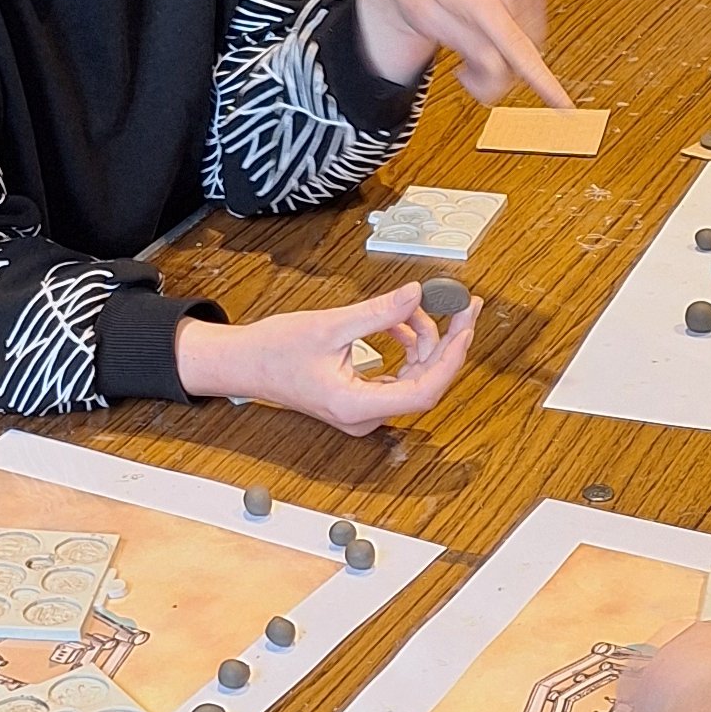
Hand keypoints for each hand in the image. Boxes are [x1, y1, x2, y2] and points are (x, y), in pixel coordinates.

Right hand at [175, 278, 479, 435]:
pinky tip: (401, 325)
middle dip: (445, 344)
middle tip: (461, 308)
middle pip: (425, 384)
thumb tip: (417, 295)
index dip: (452, 358)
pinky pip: (398, 377)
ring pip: (414, 379)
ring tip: (414, 310)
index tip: (466, 325)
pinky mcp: (360, 400)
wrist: (244, 364)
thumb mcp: (330, 325)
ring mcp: (363, 411)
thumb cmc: (274, 350)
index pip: (424, 390)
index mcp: (355, 405)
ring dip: (423, 344)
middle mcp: (363, 416)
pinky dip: (407, 350)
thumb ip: (378, 313)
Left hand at [355, 0, 567, 106]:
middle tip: (464, 69)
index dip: (542, 81)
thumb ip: (467, 45)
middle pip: (518, 62)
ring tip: (472, 45)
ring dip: (500, 61)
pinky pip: (531, 39)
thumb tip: (497, 64)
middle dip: (491, 76)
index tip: (564, 105)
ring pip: (527, 54)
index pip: (517, 49)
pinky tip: (489, 34)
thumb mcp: (428, 22)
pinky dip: (509, 45)